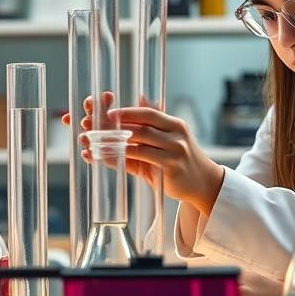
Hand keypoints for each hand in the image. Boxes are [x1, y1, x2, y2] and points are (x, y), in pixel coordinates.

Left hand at [64, 95, 224, 215]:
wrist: (203, 184)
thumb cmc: (178, 163)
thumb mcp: (166, 143)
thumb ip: (147, 129)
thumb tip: (127, 111)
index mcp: (174, 124)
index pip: (147, 112)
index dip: (126, 111)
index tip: (106, 112)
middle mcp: (176, 133)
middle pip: (141, 124)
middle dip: (114, 124)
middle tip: (91, 126)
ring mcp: (175, 149)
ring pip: (139, 140)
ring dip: (114, 140)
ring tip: (94, 141)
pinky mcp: (171, 166)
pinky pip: (141, 157)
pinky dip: (122, 155)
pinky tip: (108, 156)